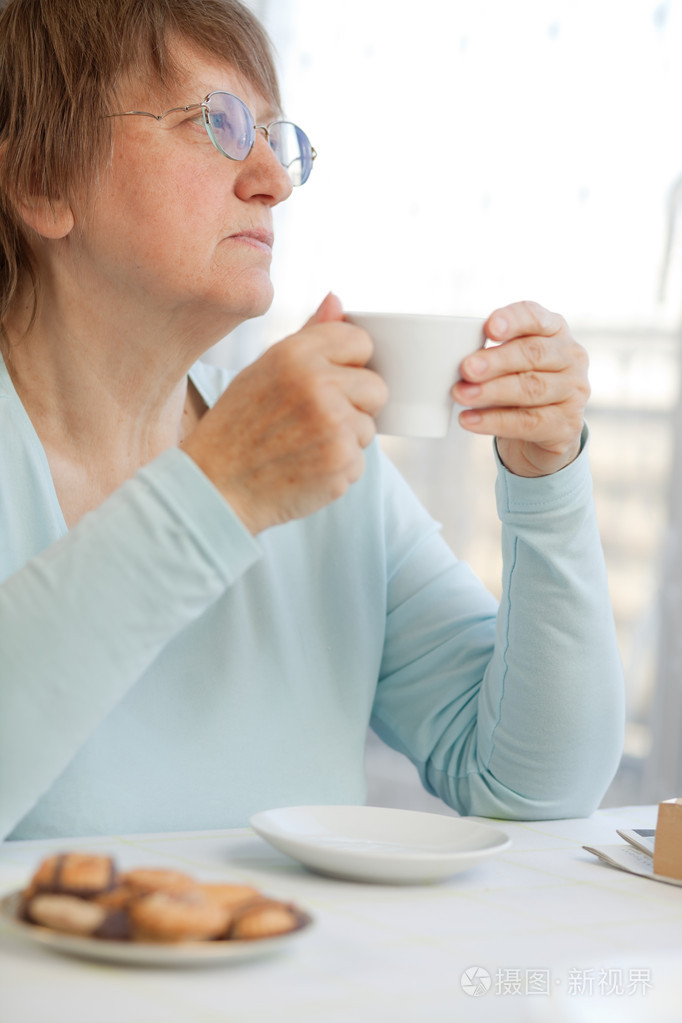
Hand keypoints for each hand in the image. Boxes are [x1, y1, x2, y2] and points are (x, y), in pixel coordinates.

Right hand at [182, 294, 386, 533]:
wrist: (216, 487)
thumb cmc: (237, 428)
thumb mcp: (263, 370)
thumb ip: (308, 336)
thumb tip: (338, 300)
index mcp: (296, 353)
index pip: (360, 341)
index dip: (349, 365)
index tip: (327, 383)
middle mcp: (318, 384)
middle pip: (376, 387)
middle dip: (355, 405)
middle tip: (315, 421)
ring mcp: (333, 425)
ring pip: (369, 427)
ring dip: (345, 440)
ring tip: (303, 446)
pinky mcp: (342, 461)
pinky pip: (360, 460)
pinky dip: (338, 468)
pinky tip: (305, 467)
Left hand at [452, 301, 588, 476]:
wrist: (543, 432)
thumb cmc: (519, 384)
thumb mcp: (509, 361)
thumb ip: (489, 351)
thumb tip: (449, 356)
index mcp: (554, 330)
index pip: (536, 317)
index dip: (513, 320)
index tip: (489, 328)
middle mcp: (571, 357)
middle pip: (533, 354)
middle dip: (496, 361)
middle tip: (465, 368)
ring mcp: (574, 391)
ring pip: (530, 389)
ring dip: (491, 392)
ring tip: (460, 394)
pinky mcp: (567, 424)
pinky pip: (528, 422)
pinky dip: (494, 422)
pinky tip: (469, 420)